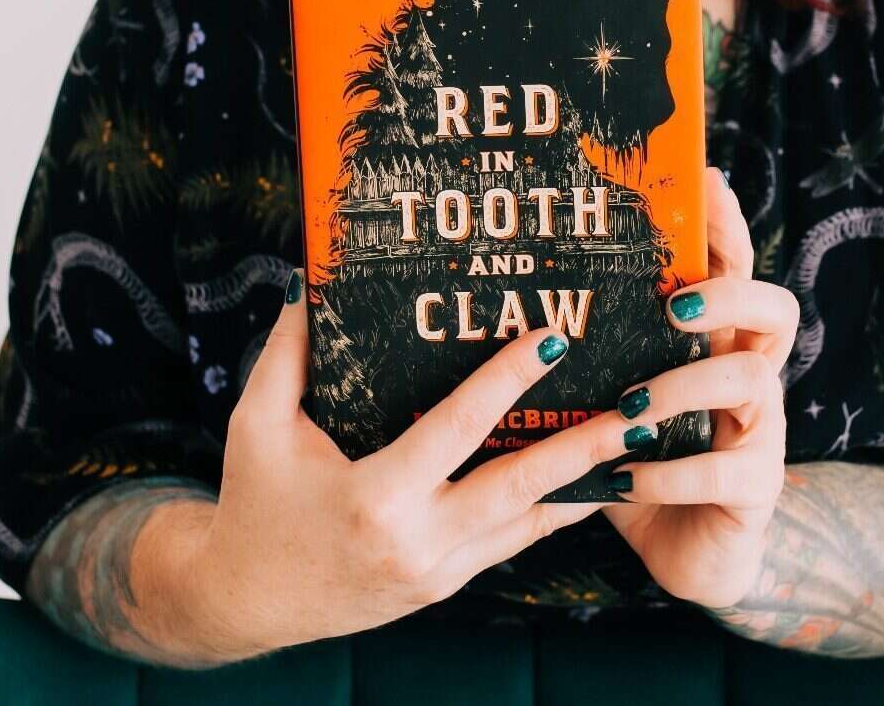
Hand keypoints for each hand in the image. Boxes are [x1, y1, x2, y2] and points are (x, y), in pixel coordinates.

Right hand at [173, 269, 666, 656]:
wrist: (246, 601)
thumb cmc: (254, 504)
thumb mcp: (258, 427)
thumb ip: (287, 355)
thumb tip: (306, 282)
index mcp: (376, 497)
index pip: (458, 428)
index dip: (507, 380)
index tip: (551, 338)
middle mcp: (418, 540)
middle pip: (519, 487)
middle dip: (584, 448)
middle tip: (637, 408)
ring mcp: (438, 571)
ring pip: (529, 523)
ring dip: (584, 483)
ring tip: (637, 442)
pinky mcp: (445, 584)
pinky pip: (512, 543)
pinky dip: (551, 511)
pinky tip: (589, 480)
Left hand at [599, 165, 799, 608]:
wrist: (688, 556)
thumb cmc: (639, 461)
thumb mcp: (612, 400)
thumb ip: (591, 354)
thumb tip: (506, 297)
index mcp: (716, 346)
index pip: (735, 270)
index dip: (726, 226)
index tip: (706, 183)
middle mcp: (750, 377)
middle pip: (774, 309)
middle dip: (728, 296)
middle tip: (673, 306)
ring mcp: (762, 432)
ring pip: (751, 380)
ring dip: (683, 387)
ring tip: (626, 407)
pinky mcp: (756, 489)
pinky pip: (727, 469)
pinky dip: (670, 470)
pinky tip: (625, 476)